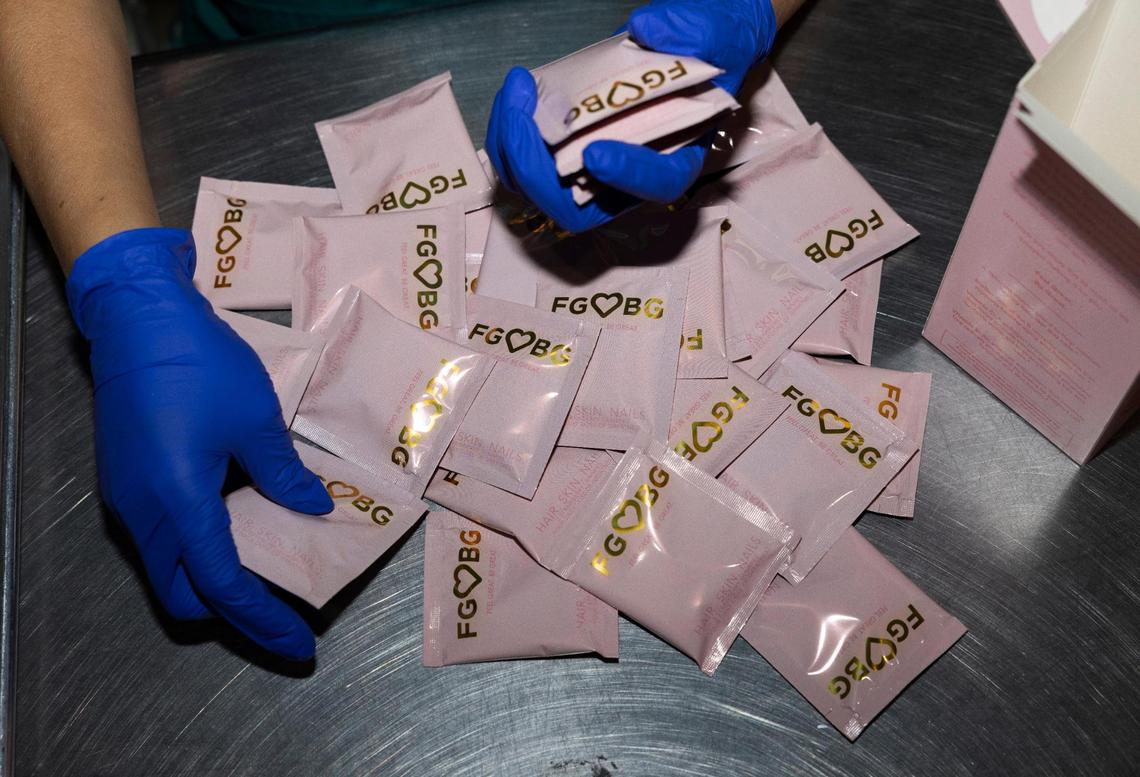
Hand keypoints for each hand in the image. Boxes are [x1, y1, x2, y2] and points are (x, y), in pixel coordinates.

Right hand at [66, 228, 333, 660]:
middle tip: (282, 610)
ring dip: (213, 578)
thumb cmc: (199, 365)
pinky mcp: (126, 480)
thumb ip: (283, 475)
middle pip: (184, 593)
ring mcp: (128, 498)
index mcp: (179, 504)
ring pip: (169, 567)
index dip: (262, 620)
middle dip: (231, 613)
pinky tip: (238, 524)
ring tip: (267, 567)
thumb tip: (313, 508)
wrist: (138, 319)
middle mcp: (144, 514)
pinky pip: (163, 536)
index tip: (298, 644)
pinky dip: (199, 547)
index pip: (222, 584)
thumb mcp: (256, 421)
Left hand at [485, 0, 776, 232]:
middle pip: (577, 208)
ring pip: (543, 189)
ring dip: (515, 149)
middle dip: (538, 168)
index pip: (657, 184)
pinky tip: (518, 90)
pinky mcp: (567, 153)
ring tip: (516, 92)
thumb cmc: (709, 45)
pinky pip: (529, 162)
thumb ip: (691, 29)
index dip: (626, 176)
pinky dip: (512, 133)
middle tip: (520, 114)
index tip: (595, 152)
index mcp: (681, 155)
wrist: (691, 45)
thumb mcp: (716, 30)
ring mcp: (594, 172)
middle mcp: (633, 179)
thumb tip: (645, 29)